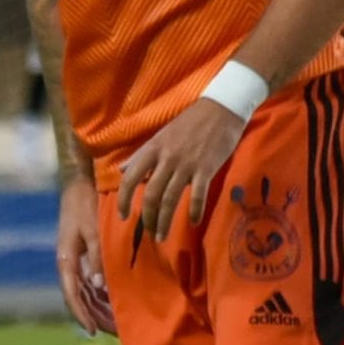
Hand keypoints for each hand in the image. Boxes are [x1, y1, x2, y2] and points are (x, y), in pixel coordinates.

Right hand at [53, 163, 114, 335]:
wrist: (80, 184)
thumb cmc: (86, 206)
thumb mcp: (93, 231)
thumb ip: (97, 257)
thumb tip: (99, 286)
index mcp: (66, 261)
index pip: (72, 296)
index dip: (82, 315)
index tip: (94, 332)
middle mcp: (68, 265)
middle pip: (79, 299)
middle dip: (95, 317)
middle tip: (114, 333)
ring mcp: (74, 261)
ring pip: (86, 293)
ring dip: (99, 308)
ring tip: (117, 324)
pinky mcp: (82, 255)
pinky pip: (91, 281)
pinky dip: (101, 294)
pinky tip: (115, 302)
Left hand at [112, 95, 246, 246]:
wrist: (221, 108)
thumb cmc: (190, 121)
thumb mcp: (160, 135)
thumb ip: (141, 155)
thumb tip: (122, 170)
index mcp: (153, 149)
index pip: (131, 178)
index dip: (124, 199)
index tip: (123, 215)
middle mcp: (167, 159)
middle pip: (151, 194)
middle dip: (148, 217)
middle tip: (149, 233)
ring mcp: (187, 165)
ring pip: (170, 199)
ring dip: (165, 221)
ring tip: (162, 236)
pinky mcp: (206, 169)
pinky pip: (197, 195)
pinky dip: (194, 211)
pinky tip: (192, 222)